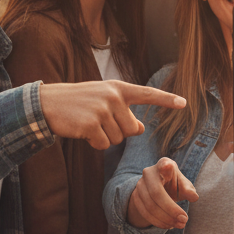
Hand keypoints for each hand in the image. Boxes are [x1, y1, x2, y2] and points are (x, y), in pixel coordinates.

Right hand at [40, 80, 185, 149]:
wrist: (49, 103)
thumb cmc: (79, 102)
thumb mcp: (104, 100)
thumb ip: (123, 111)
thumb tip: (140, 128)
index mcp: (118, 88)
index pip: (147, 94)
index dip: (166, 100)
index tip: (184, 103)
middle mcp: (113, 97)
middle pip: (132, 129)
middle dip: (118, 132)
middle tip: (99, 120)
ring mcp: (102, 110)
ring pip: (118, 139)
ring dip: (104, 138)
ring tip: (89, 123)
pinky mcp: (90, 124)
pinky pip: (103, 145)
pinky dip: (94, 144)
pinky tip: (83, 131)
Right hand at [127, 156, 198, 228]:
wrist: (158, 188)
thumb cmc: (174, 184)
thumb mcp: (183, 184)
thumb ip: (188, 189)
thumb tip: (194, 197)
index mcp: (164, 164)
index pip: (163, 165)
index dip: (165, 167)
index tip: (168, 166)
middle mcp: (149, 173)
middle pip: (156, 193)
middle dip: (171, 210)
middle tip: (184, 220)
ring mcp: (139, 185)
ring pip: (150, 206)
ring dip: (166, 219)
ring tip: (180, 224)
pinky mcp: (135, 198)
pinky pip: (145, 213)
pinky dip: (158, 222)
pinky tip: (169, 225)